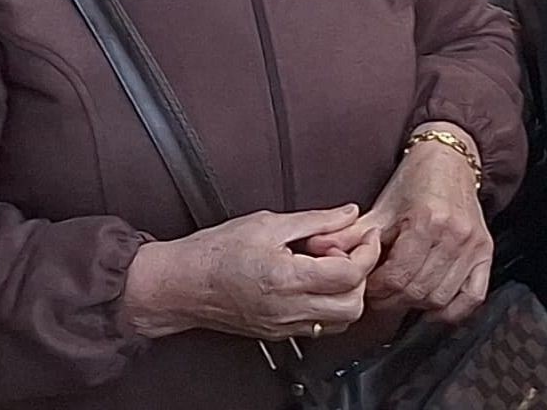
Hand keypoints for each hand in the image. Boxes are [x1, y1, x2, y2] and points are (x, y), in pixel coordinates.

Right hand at [120, 206, 378, 342]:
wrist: (181, 284)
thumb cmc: (213, 253)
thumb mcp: (267, 223)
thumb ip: (315, 219)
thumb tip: (347, 214)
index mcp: (286, 278)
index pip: (349, 275)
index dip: (366, 252)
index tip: (364, 236)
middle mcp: (287, 309)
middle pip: (353, 305)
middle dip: (360, 275)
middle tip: (347, 251)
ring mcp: (283, 326)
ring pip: (340, 321)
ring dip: (347, 294)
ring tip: (330, 267)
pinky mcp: (277, 333)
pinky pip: (319, 326)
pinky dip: (329, 306)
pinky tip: (315, 283)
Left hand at [342, 137, 490, 322]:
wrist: (450, 160)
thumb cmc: (416, 182)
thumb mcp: (380, 208)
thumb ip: (348, 233)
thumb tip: (316, 248)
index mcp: (427, 220)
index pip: (397, 277)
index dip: (376, 290)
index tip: (369, 285)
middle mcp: (454, 234)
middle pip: (418, 291)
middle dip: (393, 299)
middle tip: (381, 294)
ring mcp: (473, 244)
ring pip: (441, 298)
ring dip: (417, 305)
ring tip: (404, 294)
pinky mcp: (486, 251)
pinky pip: (472, 296)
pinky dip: (453, 310)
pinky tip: (435, 306)